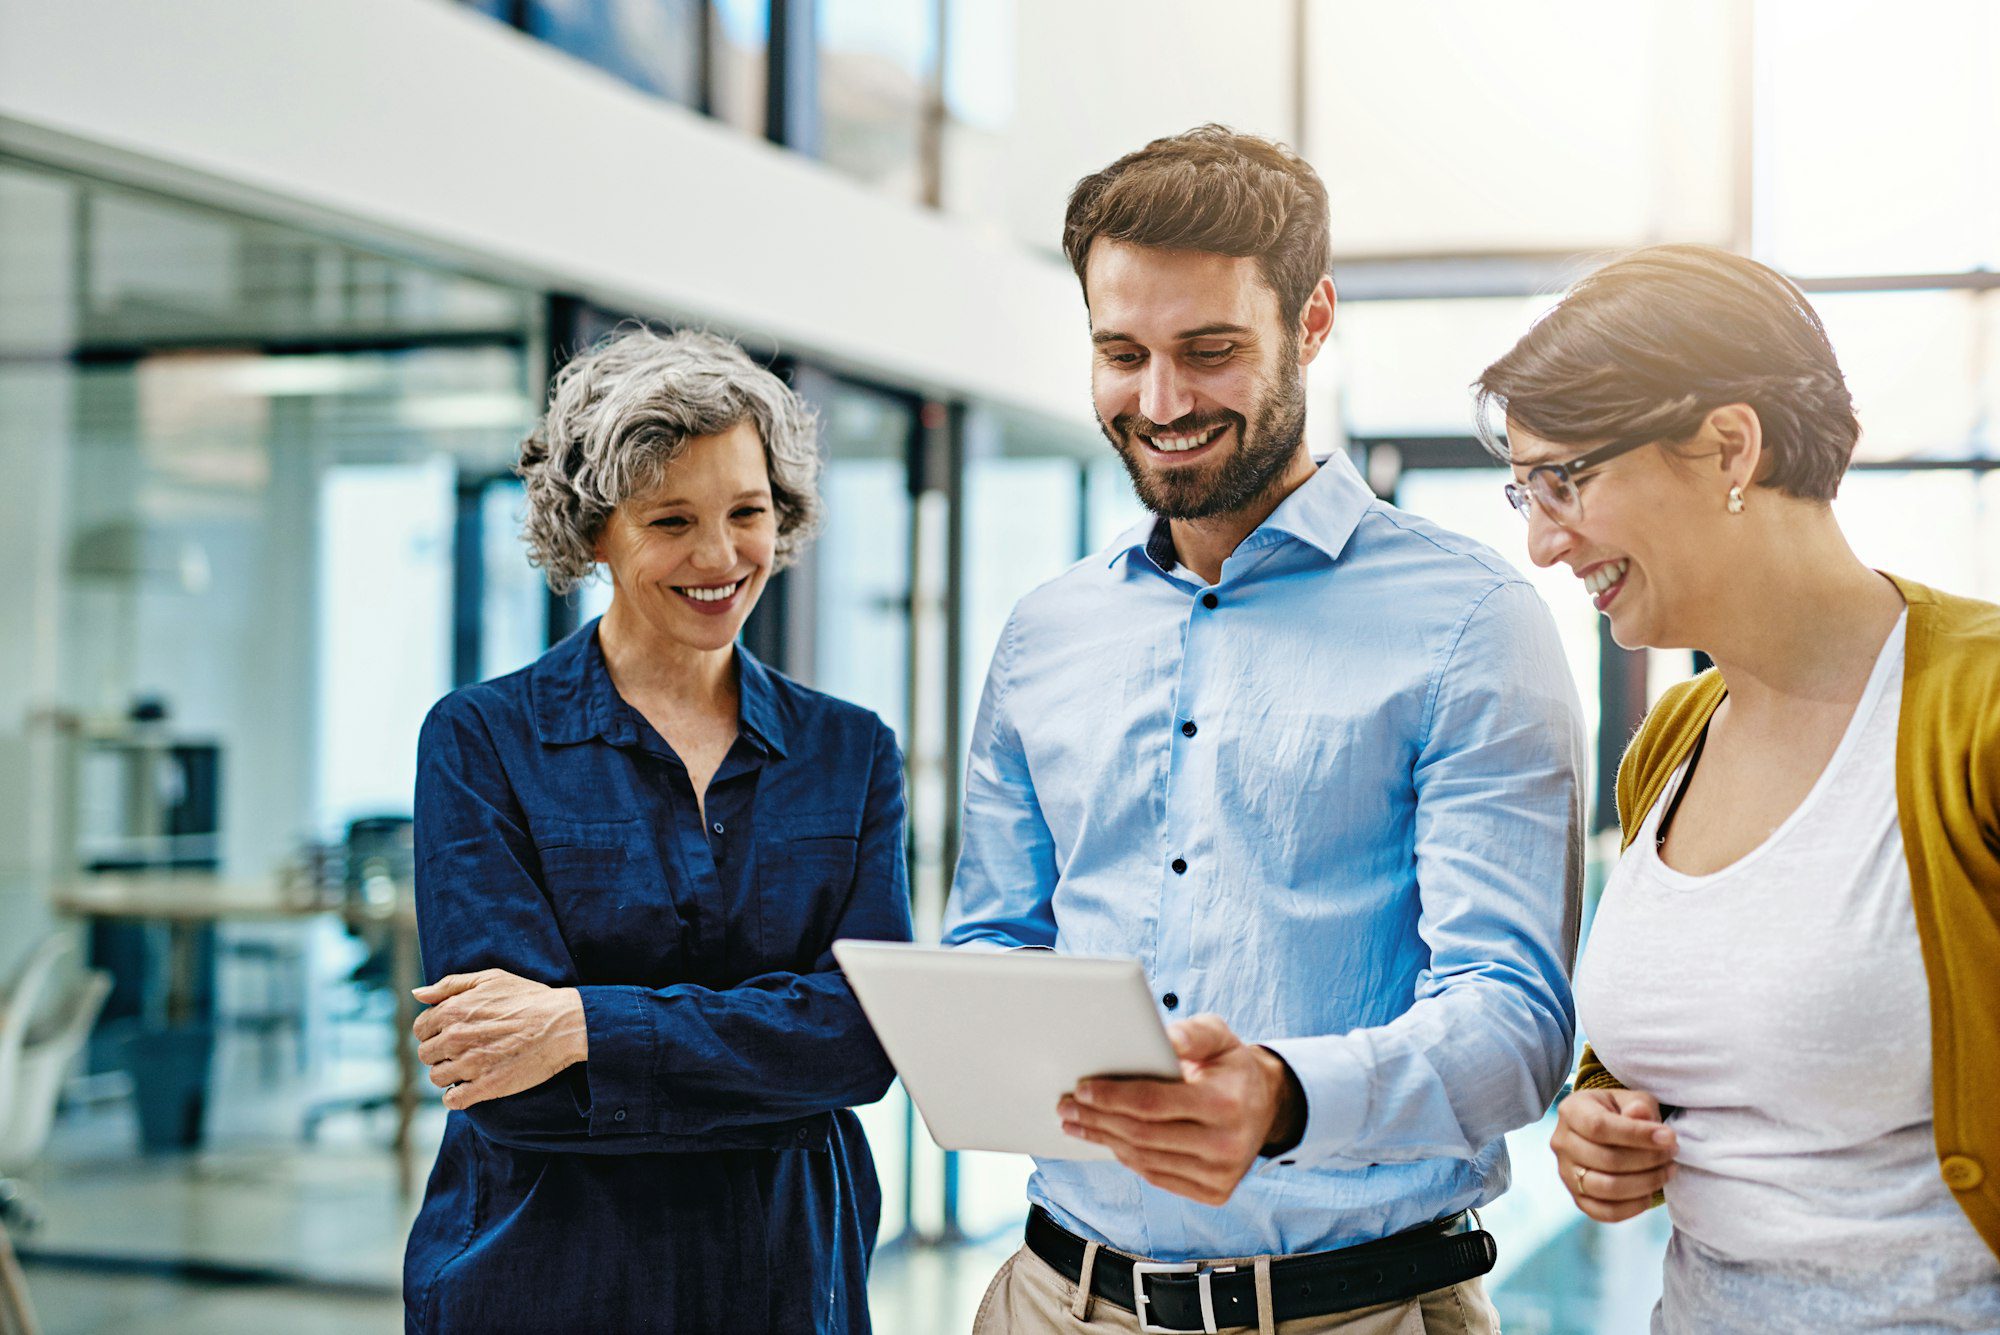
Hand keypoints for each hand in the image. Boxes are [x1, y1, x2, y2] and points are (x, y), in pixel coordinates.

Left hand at [412, 969, 587, 1110]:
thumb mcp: (490, 978)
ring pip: (437, 1078)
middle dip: (440, 1053)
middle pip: (426, 1055)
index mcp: (453, 1011)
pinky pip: (453, 1100)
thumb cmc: (528, 998)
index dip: (433, 1031)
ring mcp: (469, 1064)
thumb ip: (449, 985)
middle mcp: (455, 1038)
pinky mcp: (485, 1087)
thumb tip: (417, 994)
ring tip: (470, 1066)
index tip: (451, 1032)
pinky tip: (470, 1087)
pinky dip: (456, 1097)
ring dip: (448, 1074)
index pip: (420, 1029)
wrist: (562, 1024)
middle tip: (464, 1049)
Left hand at [1057, 1014, 1303, 1206]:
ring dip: (1104, 1141)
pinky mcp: (1215, 1193)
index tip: (1080, 1088)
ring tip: (1077, 1124)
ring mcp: (1221, 1175)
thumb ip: (1191, 1033)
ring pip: (1145, 1160)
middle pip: (1142, 1135)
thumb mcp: (1218, 1036)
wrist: (1266, 1106)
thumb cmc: (1229, 1065)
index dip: (1111, 1096)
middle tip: (1066, 1107)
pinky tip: (1108, 1141)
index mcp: (1225, 1103)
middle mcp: (1226, 1145)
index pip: (1152, 1103)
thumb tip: (1164, 1039)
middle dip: (1097, 1119)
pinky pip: (1157, 1177)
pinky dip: (1127, 1158)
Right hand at [1551, 1087, 1677, 1222]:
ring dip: (1645, 1183)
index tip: (1669, 1137)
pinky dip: (1633, 1207)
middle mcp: (1561, 1143)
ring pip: (1607, 1188)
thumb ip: (1637, 1105)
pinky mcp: (1578, 1198)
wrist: (1607, 1131)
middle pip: (1605, 1159)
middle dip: (1648, 1159)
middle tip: (1672, 1153)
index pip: (1598, 1127)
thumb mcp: (1631, 1099)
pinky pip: (1605, 1212)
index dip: (1636, 1135)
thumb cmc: (1622, 1111)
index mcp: (1571, 1111)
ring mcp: (1566, 1173)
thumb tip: (1640, 1114)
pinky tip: (1651, 1192)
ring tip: (1667, 1171)